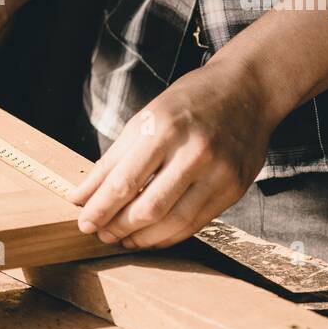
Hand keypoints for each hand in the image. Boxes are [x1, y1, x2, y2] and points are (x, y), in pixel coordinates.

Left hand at [67, 58, 273, 249]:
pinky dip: (168, 235)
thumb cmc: (189, 101)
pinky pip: (195, 224)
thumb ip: (113, 159)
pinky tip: (151, 235)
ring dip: (142, 238)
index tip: (84, 221)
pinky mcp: (234, 190)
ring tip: (122, 238)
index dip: (101, 208)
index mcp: (165, 127)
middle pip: (149, 207)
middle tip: (101, 233)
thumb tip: (81, 196)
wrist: (246, 90)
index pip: (125, 181)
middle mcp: (194, 152)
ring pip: (173, 223)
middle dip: (118, 226)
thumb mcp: (146, 118)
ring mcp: (219, 173)